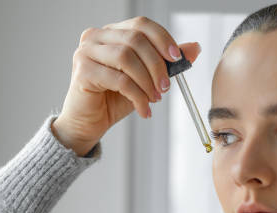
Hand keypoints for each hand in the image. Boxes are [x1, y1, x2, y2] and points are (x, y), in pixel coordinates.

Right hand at [52, 16, 201, 154]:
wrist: (90, 123)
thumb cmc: (114, 99)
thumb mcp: (147, 78)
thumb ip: (166, 62)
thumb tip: (194, 48)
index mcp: (112, 33)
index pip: (141, 24)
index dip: (162, 39)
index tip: (177, 58)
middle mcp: (96, 37)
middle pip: (135, 40)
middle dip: (157, 65)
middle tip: (166, 87)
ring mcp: (86, 52)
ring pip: (126, 58)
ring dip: (147, 81)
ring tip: (155, 99)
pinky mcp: (82, 71)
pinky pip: (118, 80)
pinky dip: (137, 96)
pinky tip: (144, 110)